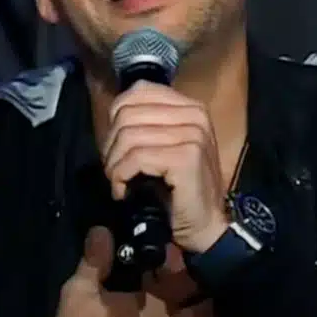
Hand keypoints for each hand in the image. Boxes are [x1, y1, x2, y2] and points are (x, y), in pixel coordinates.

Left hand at [102, 81, 228, 252]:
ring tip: (118, 181)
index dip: (115, 118)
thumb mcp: (163, 147)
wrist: (205, 225)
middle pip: (128, 114)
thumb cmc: (180, 189)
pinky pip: (137, 157)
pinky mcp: (187, 157)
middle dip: (111, 145)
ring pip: (129, 136)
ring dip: (114, 164)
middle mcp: (195, 115)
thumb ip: (146, 124)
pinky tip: (123, 191)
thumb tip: (113, 114)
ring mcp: (194, 134)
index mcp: (190, 107)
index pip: (139, 92)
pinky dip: (122, 176)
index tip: (115, 147)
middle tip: (113, 170)